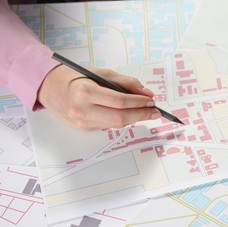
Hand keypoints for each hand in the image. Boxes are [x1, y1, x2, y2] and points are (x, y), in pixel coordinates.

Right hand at [37, 64, 160, 129]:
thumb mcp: (101, 72)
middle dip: (141, 115)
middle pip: (120, 118)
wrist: (49, 88)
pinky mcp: (83, 129)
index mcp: (85, 91)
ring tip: (144, 111)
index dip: (139, 102)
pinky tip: (126, 114)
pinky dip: (120, 120)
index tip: (152, 101)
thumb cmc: (75, 77)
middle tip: (155, 112)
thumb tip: (146, 93)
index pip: (119, 101)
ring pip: (115, 125)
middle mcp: (82, 109)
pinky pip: (108, 126)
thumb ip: (125, 82)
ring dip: (133, 119)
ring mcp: (81, 122)